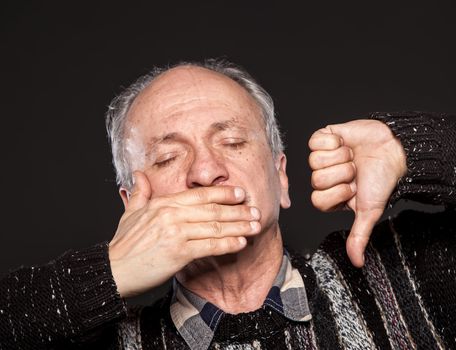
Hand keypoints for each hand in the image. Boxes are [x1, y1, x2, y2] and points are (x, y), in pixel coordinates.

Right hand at [109, 171, 260, 297]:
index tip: (240, 193)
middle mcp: (171, 214)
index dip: (223, 193)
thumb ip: (140, 192)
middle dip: (238, 210)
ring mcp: (175, 232)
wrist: (113, 270)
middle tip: (256, 210)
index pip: (200, 195)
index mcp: (163, 203)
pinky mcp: (178, 252)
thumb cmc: (123, 244)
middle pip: (213, 209)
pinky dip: (227, 244)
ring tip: (255, 226)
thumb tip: (138, 174)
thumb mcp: (130, 213)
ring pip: (214, 227)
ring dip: (238, 226)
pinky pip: (209, 246)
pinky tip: (241, 243)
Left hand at [308, 119, 406, 266]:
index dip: (338, 192)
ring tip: (352, 157)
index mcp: (329, 196)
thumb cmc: (382, 180)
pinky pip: (314, 140)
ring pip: (314, 160)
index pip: (317, 199)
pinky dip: (334, 141)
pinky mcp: (323, 137)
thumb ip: (359, 235)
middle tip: (355, 171)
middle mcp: (322, 178)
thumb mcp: (370, 211)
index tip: (354, 188)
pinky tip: (345, 143)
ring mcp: (321, 157)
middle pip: (316, 179)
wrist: (393, 149)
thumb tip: (357, 262)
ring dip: (340, 157)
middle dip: (342, 173)